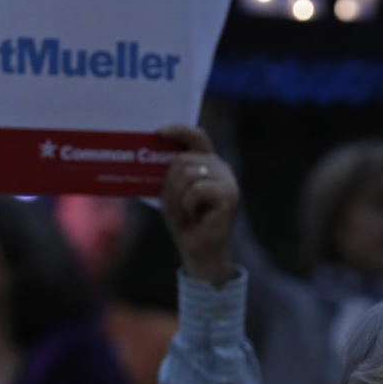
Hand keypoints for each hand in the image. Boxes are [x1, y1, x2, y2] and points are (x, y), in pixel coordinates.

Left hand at [156, 125, 238, 286]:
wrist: (200, 252)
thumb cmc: (186, 223)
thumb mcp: (172, 193)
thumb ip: (171, 172)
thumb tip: (153, 153)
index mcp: (209, 164)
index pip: (196, 137)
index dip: (178, 130)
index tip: (157, 133)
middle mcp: (222, 168)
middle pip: (183, 159)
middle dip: (170, 183)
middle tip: (175, 206)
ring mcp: (228, 181)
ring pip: (187, 173)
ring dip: (178, 197)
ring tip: (186, 213)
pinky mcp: (229, 196)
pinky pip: (196, 189)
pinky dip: (188, 205)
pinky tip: (196, 217)